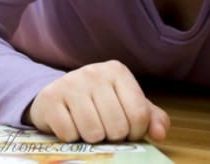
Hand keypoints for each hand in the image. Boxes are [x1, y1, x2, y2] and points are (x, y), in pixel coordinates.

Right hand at [27, 60, 169, 142]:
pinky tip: (69, 124)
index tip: (126, 131)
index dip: (135, 133)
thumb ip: (149, 117)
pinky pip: (69, 133)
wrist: (55, 96)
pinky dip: (71, 137)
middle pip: (117, 126)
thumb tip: (159, 133)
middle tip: (104, 128)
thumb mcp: (126, 104)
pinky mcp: (50, 98)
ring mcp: (70, 83)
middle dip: (112, 137)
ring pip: (93, 132)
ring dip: (91, 138)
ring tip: (87, 126)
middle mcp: (93, 72)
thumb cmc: (96, 103)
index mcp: (117, 71)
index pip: (139, 114)